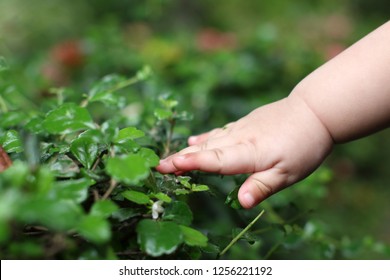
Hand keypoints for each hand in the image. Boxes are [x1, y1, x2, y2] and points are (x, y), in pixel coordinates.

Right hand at [157, 96, 333, 207]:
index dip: (191, 164)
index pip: (215, 160)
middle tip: (158, 166)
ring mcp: (241, 129)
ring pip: (209, 140)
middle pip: (205, 150)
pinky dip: (204, 138)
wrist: (315, 111)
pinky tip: (194, 140)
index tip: (169, 166)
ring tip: (170, 158)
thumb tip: (239, 203)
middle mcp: (239, 139)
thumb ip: (262, 187)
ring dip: (188, 150)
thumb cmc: (305, 145)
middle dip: (180, 158)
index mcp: (249, 153)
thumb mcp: (289, 173)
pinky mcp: (245, 123)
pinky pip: (219, 132)